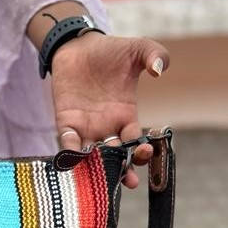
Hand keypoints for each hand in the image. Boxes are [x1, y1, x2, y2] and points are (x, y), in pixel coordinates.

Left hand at [50, 33, 169, 188]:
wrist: (78, 47)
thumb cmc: (111, 51)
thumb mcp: (137, 50)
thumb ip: (154, 55)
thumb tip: (161, 68)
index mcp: (126, 117)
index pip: (135, 142)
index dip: (141, 152)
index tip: (146, 153)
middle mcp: (107, 128)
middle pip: (115, 157)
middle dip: (122, 171)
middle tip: (129, 181)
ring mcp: (86, 128)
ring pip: (91, 156)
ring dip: (95, 168)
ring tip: (100, 178)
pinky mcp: (66, 122)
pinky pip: (68, 142)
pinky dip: (69, 152)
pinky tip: (71, 160)